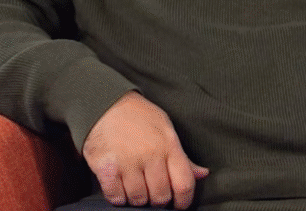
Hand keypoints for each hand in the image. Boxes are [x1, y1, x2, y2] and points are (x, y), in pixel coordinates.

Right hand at [82, 91, 209, 208]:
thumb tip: (202, 174)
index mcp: (168, 145)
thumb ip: (182, 156)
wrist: (104, 104)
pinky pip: (116, 197)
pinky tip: (119, 186)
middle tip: (152, 192)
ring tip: (134, 186)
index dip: (183, 201)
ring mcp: (127, 162)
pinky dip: (118, 197)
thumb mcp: (165, 128)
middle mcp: (150, 155)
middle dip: (158, 199)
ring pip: (138, 200)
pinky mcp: (106, 168)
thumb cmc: (138, 117)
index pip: (184, 184)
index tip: (178, 205)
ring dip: (137, 198)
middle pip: (161, 196)